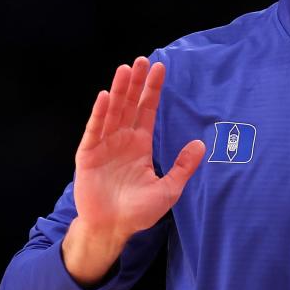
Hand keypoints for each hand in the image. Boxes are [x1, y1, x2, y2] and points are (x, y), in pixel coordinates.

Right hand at [61, 57, 205, 285]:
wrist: (113, 229)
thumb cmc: (139, 212)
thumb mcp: (169, 189)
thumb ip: (183, 166)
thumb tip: (202, 144)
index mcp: (140, 145)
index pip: (147, 110)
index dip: (153, 90)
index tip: (160, 68)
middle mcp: (122, 140)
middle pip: (130, 105)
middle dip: (136, 83)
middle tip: (142, 60)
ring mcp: (104, 146)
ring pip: (112, 112)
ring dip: (118, 90)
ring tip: (125, 69)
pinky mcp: (87, 156)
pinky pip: (94, 130)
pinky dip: (99, 113)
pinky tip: (105, 96)